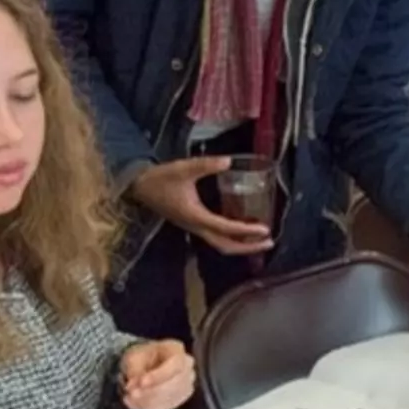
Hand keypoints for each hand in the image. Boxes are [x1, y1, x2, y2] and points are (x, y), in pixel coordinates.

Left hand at [120, 340, 194, 408]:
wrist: (146, 366)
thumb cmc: (142, 357)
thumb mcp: (133, 357)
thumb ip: (134, 370)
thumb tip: (134, 385)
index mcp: (176, 350)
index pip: (175, 364)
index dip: (159, 375)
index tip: (141, 383)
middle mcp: (187, 367)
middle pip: (176, 383)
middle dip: (151, 391)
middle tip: (132, 393)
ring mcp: (187, 384)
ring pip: (171, 397)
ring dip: (148, 401)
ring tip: (129, 398)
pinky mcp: (180, 398)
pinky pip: (166, 407)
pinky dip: (148, 407)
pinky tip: (134, 403)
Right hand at [129, 157, 273, 255]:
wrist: (139, 187)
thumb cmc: (161, 178)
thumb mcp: (183, 168)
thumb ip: (205, 165)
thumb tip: (228, 161)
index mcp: (196, 216)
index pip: (226, 227)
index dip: (246, 230)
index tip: (265, 230)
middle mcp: (196, 227)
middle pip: (226, 246)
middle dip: (248, 247)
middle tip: (269, 241)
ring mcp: (194, 228)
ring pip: (221, 245)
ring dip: (241, 246)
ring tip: (260, 240)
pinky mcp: (193, 225)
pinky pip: (216, 238)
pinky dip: (232, 239)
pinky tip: (243, 231)